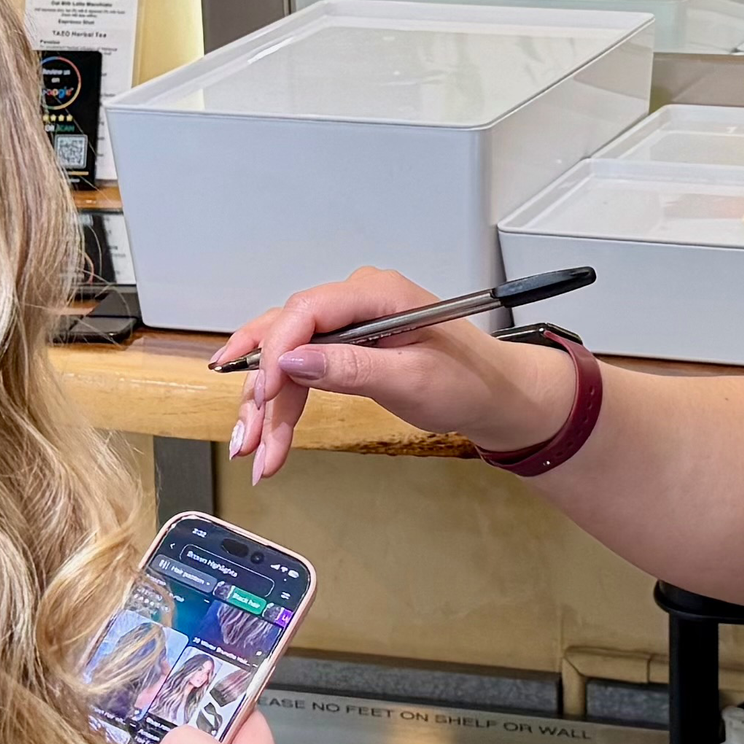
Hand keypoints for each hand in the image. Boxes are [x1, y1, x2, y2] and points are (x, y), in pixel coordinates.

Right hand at [212, 268, 575, 483]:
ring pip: (286, 359)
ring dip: (266, 406)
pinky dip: (282, 405)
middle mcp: (356, 300)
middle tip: (249, 441)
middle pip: (287, 337)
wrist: (494, 395)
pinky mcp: (344, 346)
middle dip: (263, 392)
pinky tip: (263, 434)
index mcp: (378, 293)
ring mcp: (348, 323)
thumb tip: (293, 360)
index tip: (266, 395)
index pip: (307, 310)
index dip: (277, 352)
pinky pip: (300, 371)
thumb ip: (352, 367)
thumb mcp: (412, 380)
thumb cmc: (467, 381)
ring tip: (251, 451)